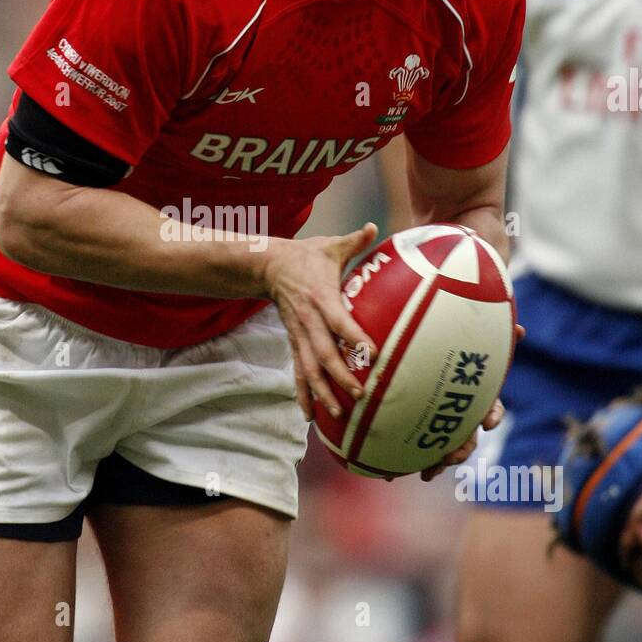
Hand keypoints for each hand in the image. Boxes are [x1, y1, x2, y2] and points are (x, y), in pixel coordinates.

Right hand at [263, 223, 379, 421]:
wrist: (268, 266)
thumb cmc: (306, 256)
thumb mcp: (330, 246)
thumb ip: (354, 241)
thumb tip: (373, 227)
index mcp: (321, 298)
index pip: (340, 321)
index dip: (355, 337)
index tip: (373, 353)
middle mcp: (309, 321)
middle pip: (323, 353)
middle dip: (340, 376)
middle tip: (359, 394)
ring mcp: (299, 334)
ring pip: (309, 368)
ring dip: (322, 392)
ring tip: (336, 413)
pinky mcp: (295, 342)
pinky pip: (299, 371)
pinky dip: (304, 394)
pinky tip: (310, 415)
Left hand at [418, 323, 523, 481]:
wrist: (412, 359)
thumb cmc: (445, 350)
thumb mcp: (462, 341)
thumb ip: (488, 336)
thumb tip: (522, 329)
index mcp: (473, 397)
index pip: (491, 409)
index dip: (492, 416)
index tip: (488, 423)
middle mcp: (460, 415)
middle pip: (467, 438)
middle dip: (461, 451)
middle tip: (450, 458)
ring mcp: (440, 426)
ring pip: (443, 451)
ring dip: (438, 463)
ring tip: (428, 473)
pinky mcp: (417, 433)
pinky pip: (415, 451)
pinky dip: (406, 462)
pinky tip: (390, 475)